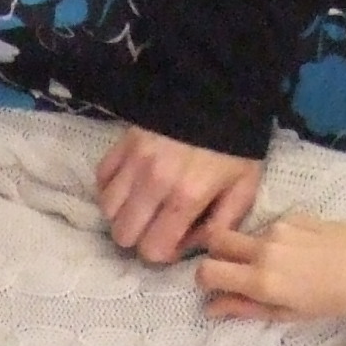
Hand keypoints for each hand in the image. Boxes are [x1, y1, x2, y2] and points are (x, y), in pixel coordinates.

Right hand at [94, 126, 263, 263]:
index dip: (163, 254)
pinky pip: (101, 179)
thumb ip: (222, 224)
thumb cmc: (235, 145)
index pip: (153, 250)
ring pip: (107, 210)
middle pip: (123, 235)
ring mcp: (132, 162)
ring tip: (142, 206)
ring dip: (123, 214)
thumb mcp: (244, 188)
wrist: (219, 92)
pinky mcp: (121, 144)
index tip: (176, 240)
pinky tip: (131, 186)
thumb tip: (197, 246)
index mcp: (186, 198)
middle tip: (156, 226)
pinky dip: (111, 189)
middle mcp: (153, 183)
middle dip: (139, 238)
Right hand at [194, 217, 345, 322]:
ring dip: (245, 247)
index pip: (207, 271)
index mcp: (262, 280)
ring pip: (242, 233)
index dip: (204, 280)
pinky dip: (271, 240)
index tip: (216, 287)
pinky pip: (267, 227)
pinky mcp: (294, 214)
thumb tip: (211, 307)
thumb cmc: (339, 300)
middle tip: (233, 270)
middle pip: (214, 240)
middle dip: (215, 254)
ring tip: (276, 263)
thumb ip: (247, 308)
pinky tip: (298, 251)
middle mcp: (263, 249)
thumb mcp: (291, 313)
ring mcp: (278, 227)